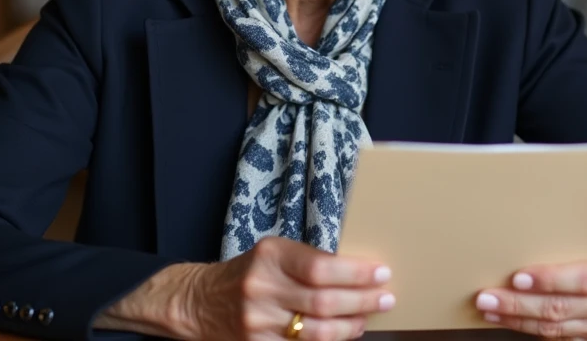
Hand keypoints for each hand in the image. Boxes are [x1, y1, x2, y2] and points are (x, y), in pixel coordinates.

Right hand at [100, 236, 394, 339]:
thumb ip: (308, 261)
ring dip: (349, 327)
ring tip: (368, 318)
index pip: (321, 267)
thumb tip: (358, 273)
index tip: (381, 273)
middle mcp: (262, 287)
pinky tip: (343, 335)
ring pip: (315, 331)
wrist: (200, 301)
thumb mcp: (273, 253)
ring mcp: (257, 321)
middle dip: (361, 301)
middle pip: (323, 302)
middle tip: (386, 298)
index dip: (356, 273)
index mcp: (270, 256)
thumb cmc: (249, 272)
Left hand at [473, 239, 586, 338]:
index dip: (550, 280)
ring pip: (554, 328)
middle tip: (487, 296)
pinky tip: (506, 318)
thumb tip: (516, 244)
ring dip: (516, 319)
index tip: (517, 277)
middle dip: (519, 304)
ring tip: (489, 308)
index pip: (584, 279)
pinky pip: (555, 337)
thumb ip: (565, 247)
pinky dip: (526, 327)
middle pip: (561, 308)